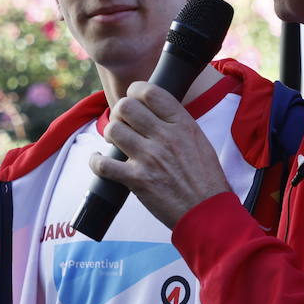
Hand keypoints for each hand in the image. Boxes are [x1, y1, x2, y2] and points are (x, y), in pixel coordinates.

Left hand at [92, 81, 232, 227]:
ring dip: (110, 135)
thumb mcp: (198, 140)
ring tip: (115, 142)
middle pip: (126, 107)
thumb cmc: (205, 178)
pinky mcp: (137, 180)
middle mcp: (165, 137)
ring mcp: (150, 158)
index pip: (150, 92)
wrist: (207, 212)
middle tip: (123, 124)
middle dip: (120, 113)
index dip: (135, 91)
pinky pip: (103, 165)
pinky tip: (99, 160)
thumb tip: (154, 111)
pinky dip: (96, 161)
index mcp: (182, 124)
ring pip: (113, 130)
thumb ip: (177, 123)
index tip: (133, 99)